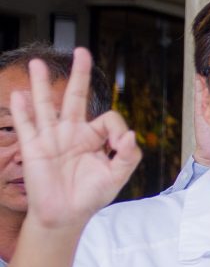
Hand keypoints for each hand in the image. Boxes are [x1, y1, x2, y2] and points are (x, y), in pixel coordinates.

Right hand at [9, 50, 138, 232]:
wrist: (66, 215)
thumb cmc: (91, 196)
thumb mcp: (118, 176)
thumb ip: (129, 155)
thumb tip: (132, 134)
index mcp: (94, 138)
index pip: (109, 118)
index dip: (118, 130)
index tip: (120, 145)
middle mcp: (72, 132)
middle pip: (75, 97)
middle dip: (79, 74)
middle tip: (80, 51)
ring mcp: (51, 138)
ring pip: (46, 105)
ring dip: (40, 85)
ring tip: (36, 64)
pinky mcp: (34, 148)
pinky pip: (27, 126)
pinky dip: (23, 111)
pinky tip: (19, 95)